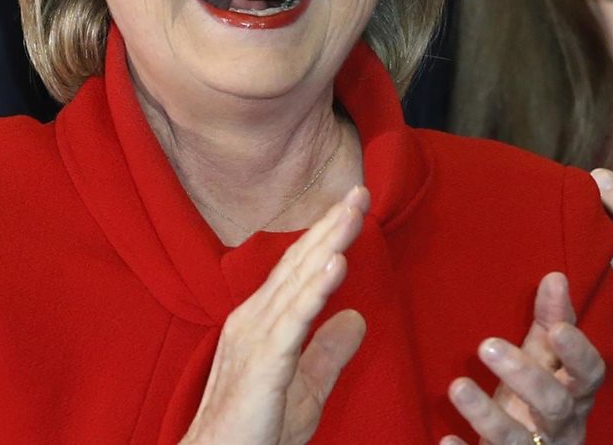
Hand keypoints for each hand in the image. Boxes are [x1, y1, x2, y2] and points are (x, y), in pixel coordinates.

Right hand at [181, 186, 369, 444]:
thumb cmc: (256, 433)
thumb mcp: (306, 387)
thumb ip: (329, 352)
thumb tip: (357, 318)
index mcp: (263, 322)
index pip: (299, 270)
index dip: (327, 237)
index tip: (354, 206)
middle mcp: (254, 320)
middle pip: (298, 263)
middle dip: (330, 226)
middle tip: (359, 191)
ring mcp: (255, 337)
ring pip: (298, 282)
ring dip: (327, 244)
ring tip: (352, 213)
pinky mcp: (264, 362)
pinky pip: (294, 319)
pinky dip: (315, 289)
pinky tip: (335, 264)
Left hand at [441, 272, 603, 444]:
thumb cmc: (537, 400)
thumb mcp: (546, 362)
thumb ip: (551, 322)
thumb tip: (555, 276)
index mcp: (575, 394)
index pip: (590, 374)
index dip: (578, 353)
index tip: (557, 328)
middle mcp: (561, 425)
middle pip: (554, 404)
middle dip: (525, 375)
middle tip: (486, 346)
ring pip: (517, 439)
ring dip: (487, 415)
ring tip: (457, 386)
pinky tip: (446, 440)